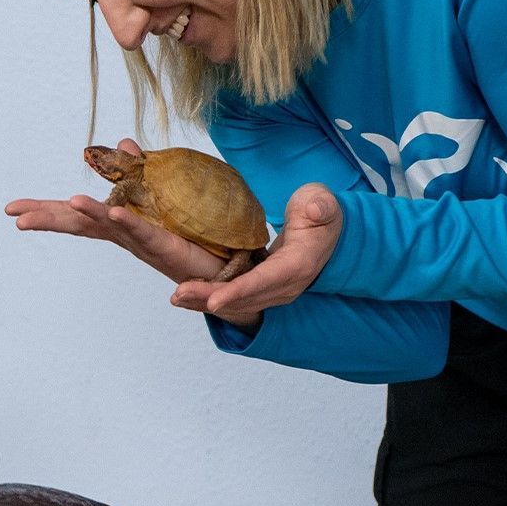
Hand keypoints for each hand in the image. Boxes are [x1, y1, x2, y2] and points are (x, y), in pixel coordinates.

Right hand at [5, 138, 228, 286]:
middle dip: (50, 217)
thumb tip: (123, 143)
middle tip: (18, 215)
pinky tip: (115, 211)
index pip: (78, 214)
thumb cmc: (192, 234)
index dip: (46, 210)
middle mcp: (125, 233)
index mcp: (121, 221)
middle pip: (81, 223)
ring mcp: (143, 239)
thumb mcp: (163, 194)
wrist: (229, 266)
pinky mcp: (166, 244)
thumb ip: (141, 172)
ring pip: (109, 226)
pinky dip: (127, 221)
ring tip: (70, 202)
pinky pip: (144, 230)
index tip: (12, 209)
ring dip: (90, 215)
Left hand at [170, 182, 341, 323]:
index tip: (213, 300)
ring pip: (239, 302)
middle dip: (210, 298)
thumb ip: (320, 206)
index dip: (238, 291)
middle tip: (178, 295)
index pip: (264, 281)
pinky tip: (190, 297)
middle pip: (245, 297)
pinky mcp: (265, 288)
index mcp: (297, 265)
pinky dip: (214, 298)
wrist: (329, 230)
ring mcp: (276, 290)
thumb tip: (315, 209)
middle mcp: (286, 285)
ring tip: (177, 298)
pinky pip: (238, 297)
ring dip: (207, 301)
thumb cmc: (320, 212)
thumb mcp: (322, 203)